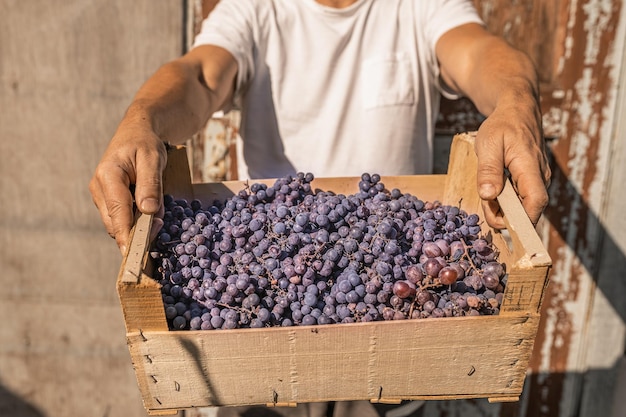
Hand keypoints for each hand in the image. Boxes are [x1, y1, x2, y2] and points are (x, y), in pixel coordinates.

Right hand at [89, 125, 166, 253]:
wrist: (137, 132)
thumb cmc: (145, 143)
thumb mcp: (153, 159)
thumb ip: (151, 185)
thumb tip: (148, 211)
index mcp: (108, 175)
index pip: (117, 212)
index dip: (127, 234)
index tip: (136, 252)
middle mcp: (98, 187)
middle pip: (114, 223)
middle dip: (136, 232)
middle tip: (160, 228)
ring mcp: (101, 195)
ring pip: (117, 223)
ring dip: (136, 227)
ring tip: (158, 218)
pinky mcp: (107, 199)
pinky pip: (121, 217)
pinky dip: (135, 221)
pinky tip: (150, 215)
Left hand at [474, 104, 550, 228]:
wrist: (516, 112)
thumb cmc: (502, 125)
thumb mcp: (489, 144)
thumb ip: (488, 170)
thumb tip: (488, 195)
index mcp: (531, 168)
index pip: (536, 202)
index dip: (522, 220)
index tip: (503, 225)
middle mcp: (539, 177)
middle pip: (527, 208)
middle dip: (506, 216)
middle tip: (485, 207)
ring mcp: (536, 180)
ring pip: (522, 204)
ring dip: (503, 207)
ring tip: (488, 193)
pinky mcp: (530, 181)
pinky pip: (519, 197)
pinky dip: (504, 200)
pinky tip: (493, 190)